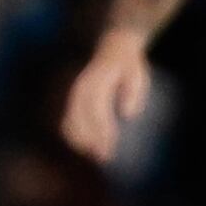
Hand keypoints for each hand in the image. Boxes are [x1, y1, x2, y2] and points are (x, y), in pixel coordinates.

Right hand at [60, 30, 153, 165]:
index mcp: (96, 82)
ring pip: (69, 122)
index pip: (97, 112)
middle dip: (90, 141)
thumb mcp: (137, 74)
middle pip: (80, 120)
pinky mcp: (72, 99)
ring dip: (80, 142)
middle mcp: (80, 89)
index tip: (109, 148)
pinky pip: (67, 120)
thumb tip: (128, 115)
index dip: (102, 132)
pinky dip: (74, 136)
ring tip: (95, 156)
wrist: (113, 47)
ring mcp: (73, 94)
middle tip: (104, 158)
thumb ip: (134, 93)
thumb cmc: (128, 65)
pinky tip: (84, 148)